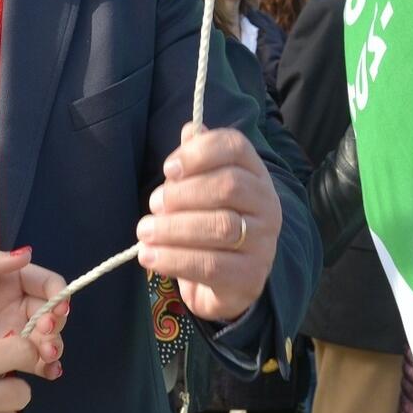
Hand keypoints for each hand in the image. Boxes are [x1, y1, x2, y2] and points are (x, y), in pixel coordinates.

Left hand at [0, 249, 68, 362]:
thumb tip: (26, 253)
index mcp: (10, 278)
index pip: (47, 283)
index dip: (58, 295)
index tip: (57, 309)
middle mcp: (16, 304)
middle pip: (51, 314)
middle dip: (55, 326)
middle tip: (44, 336)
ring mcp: (11, 331)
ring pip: (45, 339)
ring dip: (52, 347)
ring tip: (44, 357)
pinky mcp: (2, 354)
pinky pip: (30, 360)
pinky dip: (44, 367)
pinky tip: (47, 372)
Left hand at [139, 122, 281, 321]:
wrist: (226, 282)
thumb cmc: (208, 225)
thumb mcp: (201, 190)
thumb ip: (196, 161)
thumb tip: (191, 129)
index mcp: (255, 174)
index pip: (236, 147)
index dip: (200, 152)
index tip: (168, 168)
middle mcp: (267, 205)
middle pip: (228, 185)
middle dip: (183, 194)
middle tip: (154, 204)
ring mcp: (263, 242)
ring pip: (220, 226)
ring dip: (173, 228)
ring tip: (144, 232)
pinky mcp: (250, 276)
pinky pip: (211, 265)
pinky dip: (174, 259)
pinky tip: (150, 256)